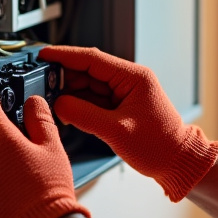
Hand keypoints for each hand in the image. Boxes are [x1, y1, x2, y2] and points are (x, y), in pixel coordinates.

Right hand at [41, 45, 217, 201]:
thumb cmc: (159, 147)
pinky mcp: (121, 106)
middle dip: (63, 76)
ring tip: (49, 99)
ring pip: (89, 85)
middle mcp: (129, 80)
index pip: (92, 59)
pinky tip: (64, 109)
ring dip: (69, 91)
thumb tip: (59, 104)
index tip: (44, 55)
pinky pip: (94, 99)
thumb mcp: (116, 131)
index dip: (65, 56)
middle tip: (40, 83)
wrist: (177, 163)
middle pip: (88, 70)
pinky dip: (78, 104)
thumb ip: (84, 115)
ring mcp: (125, 93)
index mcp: (134, 77)